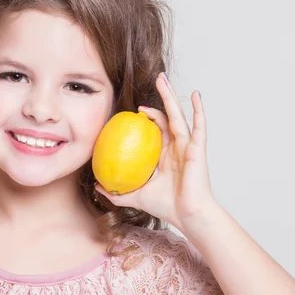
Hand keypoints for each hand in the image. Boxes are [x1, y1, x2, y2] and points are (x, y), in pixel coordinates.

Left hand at [96, 72, 215, 231]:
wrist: (186, 215)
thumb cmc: (165, 206)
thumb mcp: (134, 196)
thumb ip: (116, 192)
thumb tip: (96, 186)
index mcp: (163, 155)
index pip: (154, 130)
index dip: (146, 118)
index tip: (134, 111)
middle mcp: (175, 147)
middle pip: (166, 117)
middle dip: (160, 98)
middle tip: (153, 80)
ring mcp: (187, 146)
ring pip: (178, 115)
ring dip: (170, 96)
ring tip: (163, 79)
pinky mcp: (197, 148)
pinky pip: (198, 125)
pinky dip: (198, 109)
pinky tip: (196, 95)